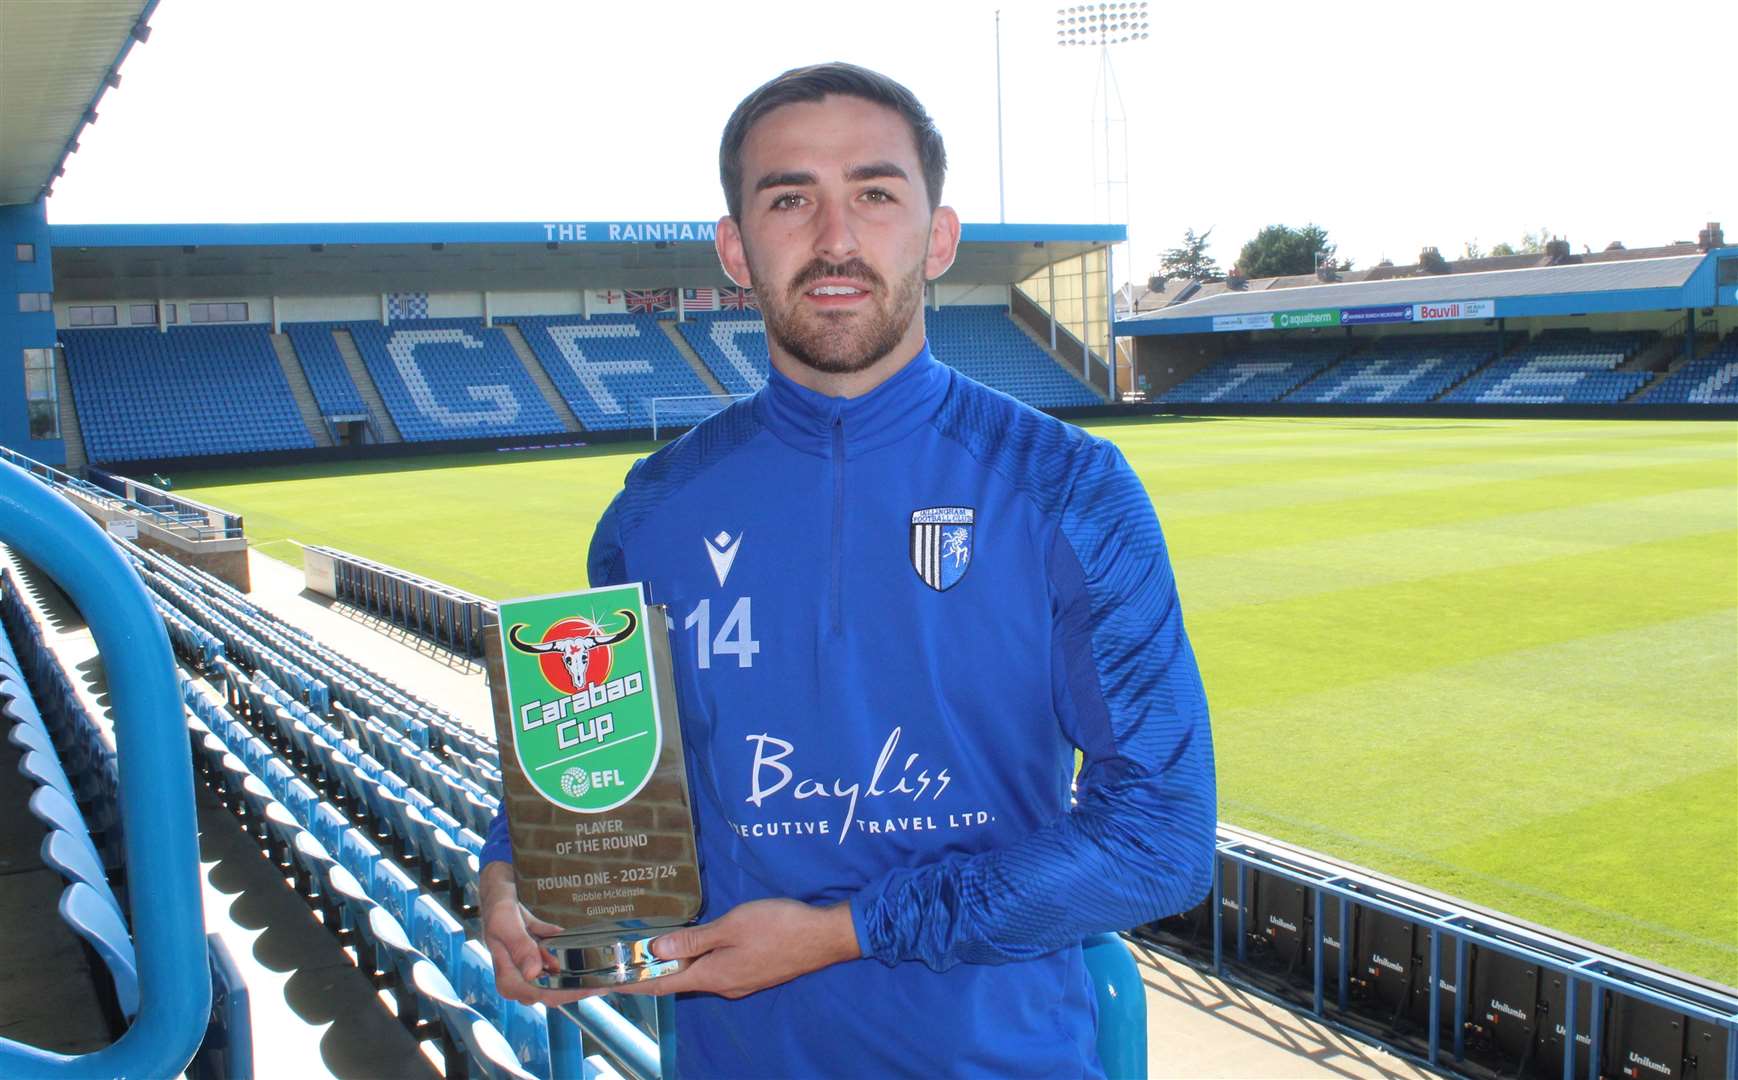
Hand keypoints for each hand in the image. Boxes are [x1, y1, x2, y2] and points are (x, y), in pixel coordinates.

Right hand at [479, 861, 603, 1006]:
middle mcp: (521, 979)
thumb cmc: (497, 907)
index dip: (571, 994)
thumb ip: (519, 946)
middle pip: (556, 991)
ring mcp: (532, 969)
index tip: (596, 986)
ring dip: (584, 975)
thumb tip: (533, 973)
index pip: (543, 995)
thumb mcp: (505, 923)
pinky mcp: (541, 957)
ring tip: (611, 971)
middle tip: (612, 979)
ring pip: (562, 979)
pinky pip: (562, 961)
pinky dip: (578, 959)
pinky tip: (597, 954)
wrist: (499, 890)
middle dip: (583, 987)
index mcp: (509, 979)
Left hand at [617, 898, 861, 999]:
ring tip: (646, 955)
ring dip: (670, 968)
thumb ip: (694, 940)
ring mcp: (738, 981)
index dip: (628, 984)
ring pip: (695, 976)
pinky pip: (713, 970)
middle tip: (617, 964)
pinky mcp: (751, 973)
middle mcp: (722, 985)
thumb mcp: (732, 926)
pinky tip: (690, 950)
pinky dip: (694, 963)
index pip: (659, 984)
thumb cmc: (779, 926)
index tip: (597, 985)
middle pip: (674, 982)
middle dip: (645, 975)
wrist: (826, 937)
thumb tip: (656, 952)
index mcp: (713, 976)